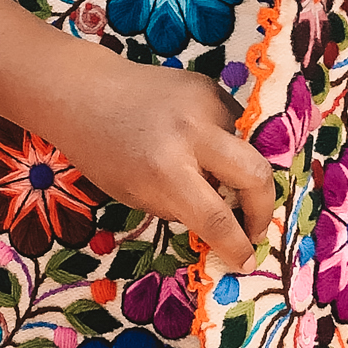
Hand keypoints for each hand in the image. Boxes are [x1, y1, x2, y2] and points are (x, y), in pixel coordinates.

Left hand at [0, 0, 275, 273]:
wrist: (84, 91)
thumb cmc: (101, 152)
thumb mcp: (135, 194)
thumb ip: (181, 209)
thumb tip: (225, 227)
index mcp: (164, 169)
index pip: (217, 218)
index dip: (237, 245)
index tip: (246, 260)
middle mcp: (192, 133)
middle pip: (256, 176)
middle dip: (263, 209)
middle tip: (254, 228)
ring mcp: (205, 104)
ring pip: (250, 148)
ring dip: (243, 174)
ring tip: (219, 183)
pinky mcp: (210, 86)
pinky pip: (236, 126)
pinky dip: (230, 146)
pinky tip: (206, 151)